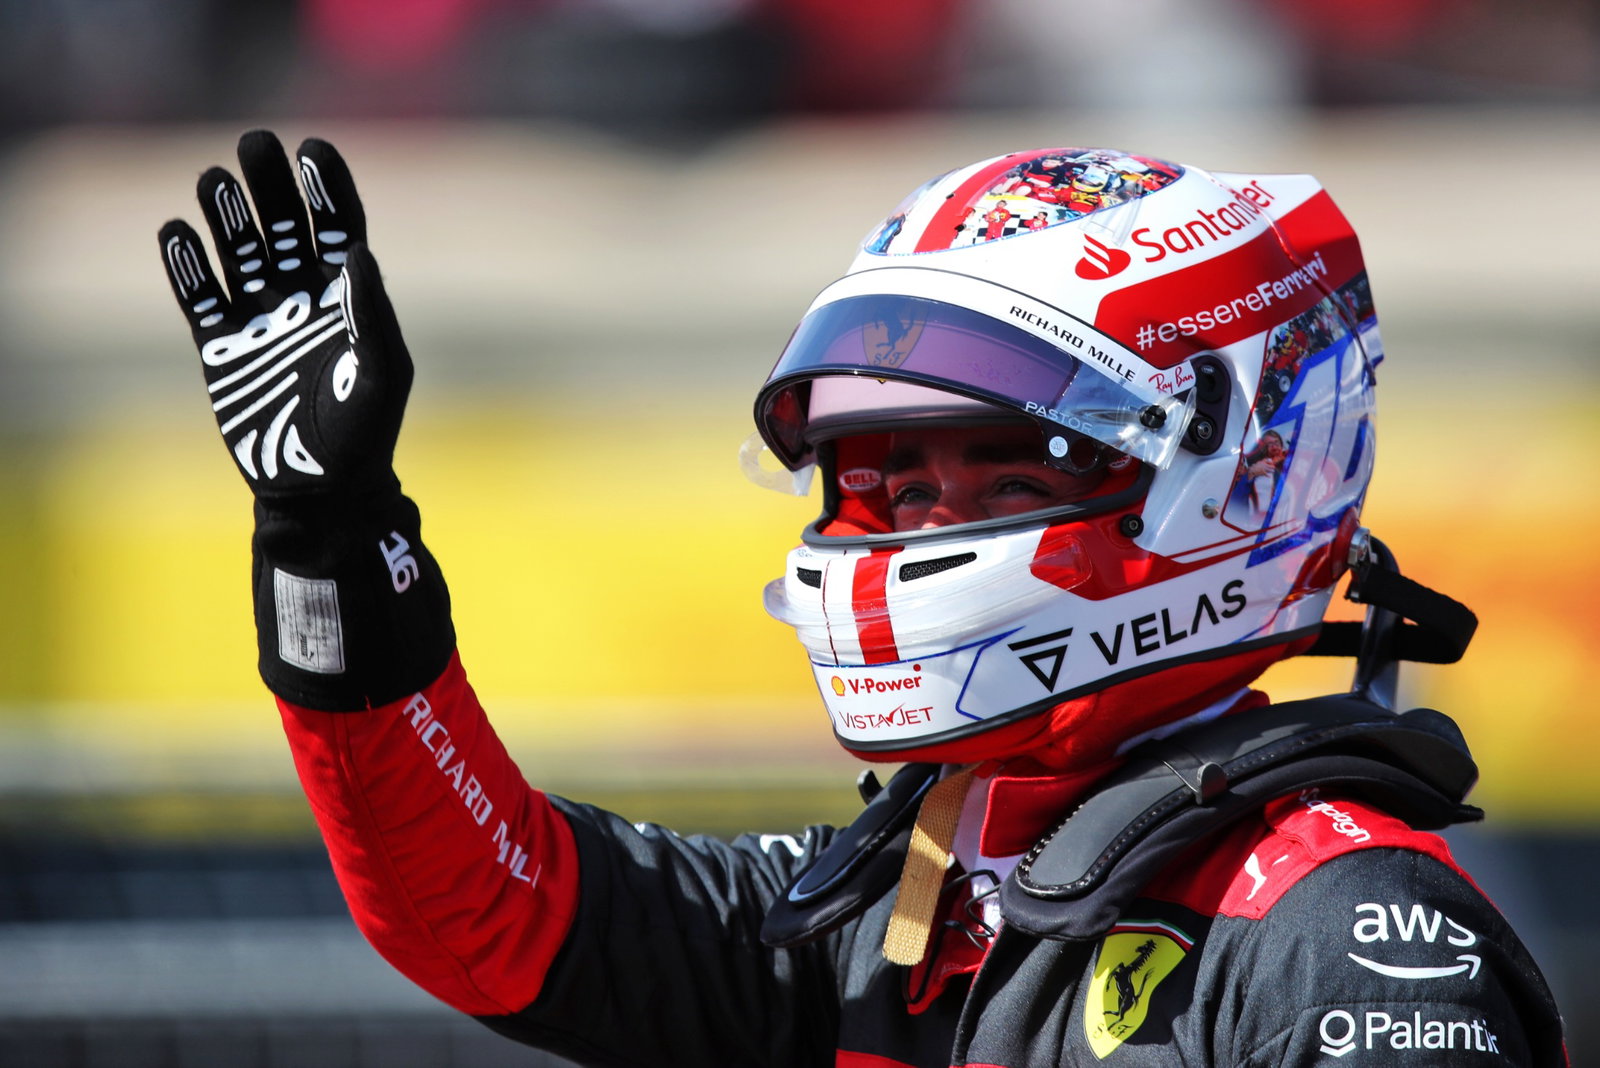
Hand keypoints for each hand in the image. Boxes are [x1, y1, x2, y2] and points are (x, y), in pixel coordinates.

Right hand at [158, 129, 409, 502]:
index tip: (313, 149)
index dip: (326, 188)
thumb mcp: (382, 375)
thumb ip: (372, 315)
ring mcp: (261, 320)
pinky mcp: (223, 347)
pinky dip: (187, 267)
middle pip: (286, 227)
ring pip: (241, 252)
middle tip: (254, 144)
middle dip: (270, 186)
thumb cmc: (365, 434)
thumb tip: (356, 252)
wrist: (321, 490)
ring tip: (213, 179)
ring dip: (227, 216)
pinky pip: (200, 297)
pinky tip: (177, 232)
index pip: (339, 227)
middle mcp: (304, 299)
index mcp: (350, 299)